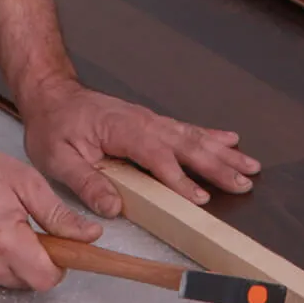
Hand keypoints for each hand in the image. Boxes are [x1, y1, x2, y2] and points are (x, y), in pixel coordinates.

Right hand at [0, 139, 100, 289]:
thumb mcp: (26, 183)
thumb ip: (59, 215)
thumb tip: (91, 235)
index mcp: (5, 243)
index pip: (46, 279)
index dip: (57, 265)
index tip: (53, 247)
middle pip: (24, 281)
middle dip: (31, 260)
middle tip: (22, 228)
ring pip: (0, 281)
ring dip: (5, 262)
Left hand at [20, 80, 261, 215]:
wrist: (52, 95)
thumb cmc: (54, 125)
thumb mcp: (58, 158)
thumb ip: (86, 182)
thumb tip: (112, 207)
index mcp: (122, 130)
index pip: (156, 157)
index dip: (179, 179)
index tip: (199, 199)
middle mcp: (143, 122)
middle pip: (187, 145)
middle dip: (218, 165)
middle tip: (244, 182)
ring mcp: (150, 120)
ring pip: (193, 137)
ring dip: (223, 153)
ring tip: (251, 166)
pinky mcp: (151, 123)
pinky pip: (187, 129)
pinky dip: (212, 135)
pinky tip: (231, 141)